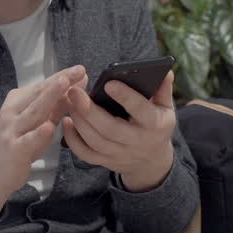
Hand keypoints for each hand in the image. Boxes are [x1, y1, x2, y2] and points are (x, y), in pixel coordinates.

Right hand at [0, 64, 86, 221]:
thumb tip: (79, 84)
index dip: (62, 76)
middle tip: (78, 70)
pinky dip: (38, 134)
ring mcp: (12, 130)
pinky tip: (49, 127)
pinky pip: (27, 140)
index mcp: (18, 101)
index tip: (81, 68)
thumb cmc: (20, 144)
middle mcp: (13, 111)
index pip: (42, 85)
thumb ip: (58, 105)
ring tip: (64, 84)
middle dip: (59, 81)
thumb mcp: (40, 122)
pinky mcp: (14, 149)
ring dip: (49, 97)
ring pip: (33, 112)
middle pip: (39, 94)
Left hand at [62, 71, 175, 191]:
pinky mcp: (106, 162)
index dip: (125, 97)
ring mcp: (120, 154)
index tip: (109, 83)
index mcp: (154, 124)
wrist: (152, 161)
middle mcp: (137, 142)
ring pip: (96, 142)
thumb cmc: (156, 126)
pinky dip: (73, 140)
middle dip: (90, 111)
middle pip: (111, 129)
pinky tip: (66, 122)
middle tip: (74, 92)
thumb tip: (165, 70)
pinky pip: (86, 154)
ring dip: (80, 122)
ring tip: (70, 102)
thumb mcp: (166, 108)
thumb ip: (163, 89)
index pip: (140, 110)